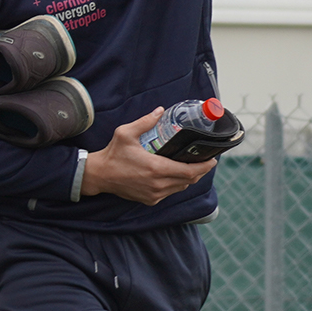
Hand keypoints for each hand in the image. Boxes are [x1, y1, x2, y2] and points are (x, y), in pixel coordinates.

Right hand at [80, 109, 215, 205]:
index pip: (190, 171)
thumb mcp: (126, 133)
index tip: (212, 160)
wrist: (99, 175)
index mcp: (156, 168)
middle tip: (204, 161)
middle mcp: (158, 184)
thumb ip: (145, 121)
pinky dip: (176, 184)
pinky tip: (173, 175)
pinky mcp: (150, 200)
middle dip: (200, 171)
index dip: (205, 167)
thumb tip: (160, 111)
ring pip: (181, 187)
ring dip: (188, 178)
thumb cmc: (113, 154)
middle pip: (189, 180)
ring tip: (190, 166)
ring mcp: (155, 194)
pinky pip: (170, 192)